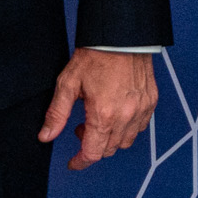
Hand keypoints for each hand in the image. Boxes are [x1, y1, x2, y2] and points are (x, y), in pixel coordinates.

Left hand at [38, 48, 157, 171]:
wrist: (122, 36)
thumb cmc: (96, 55)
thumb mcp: (68, 84)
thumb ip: (57, 114)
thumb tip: (46, 136)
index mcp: (104, 115)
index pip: (92, 153)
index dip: (80, 162)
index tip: (73, 162)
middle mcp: (125, 116)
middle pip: (109, 149)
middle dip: (92, 146)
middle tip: (81, 128)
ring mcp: (141, 109)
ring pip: (126, 141)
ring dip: (111, 139)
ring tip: (100, 120)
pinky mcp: (151, 102)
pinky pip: (140, 127)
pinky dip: (127, 128)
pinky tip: (117, 114)